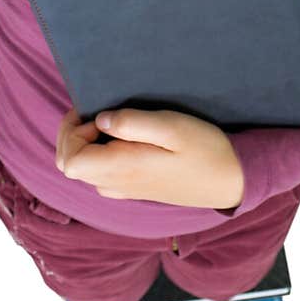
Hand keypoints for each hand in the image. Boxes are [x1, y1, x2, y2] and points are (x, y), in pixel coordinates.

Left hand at [54, 106, 244, 209]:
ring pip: (83, 169)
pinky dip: (98, 153)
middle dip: (73, 134)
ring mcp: (123, 189)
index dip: (72, 131)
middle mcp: (117, 184)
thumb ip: (133, 123)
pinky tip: (122, 138)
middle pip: (70, 164)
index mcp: (122, 169)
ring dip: (85, 143)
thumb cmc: (205, 149)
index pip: (69, 160)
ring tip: (112, 121)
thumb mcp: (173, 127)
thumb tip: (100, 119)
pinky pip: (99, 173)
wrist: (230, 180)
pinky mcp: (133, 189)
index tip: (97, 112)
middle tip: (99, 110)